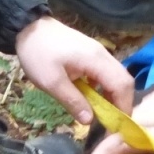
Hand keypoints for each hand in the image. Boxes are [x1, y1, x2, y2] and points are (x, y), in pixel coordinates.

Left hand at [14, 16, 133, 121]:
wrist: (28, 26)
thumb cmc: (38, 53)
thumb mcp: (51, 82)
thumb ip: (72, 101)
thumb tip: (89, 120)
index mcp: (96, 60)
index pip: (122, 85)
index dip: (123, 107)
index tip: (117, 127)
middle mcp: (103, 55)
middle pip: (124, 81)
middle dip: (121, 104)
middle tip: (111, 124)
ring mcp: (99, 53)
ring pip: (117, 77)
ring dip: (113, 97)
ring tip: (103, 115)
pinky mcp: (92, 54)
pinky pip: (106, 73)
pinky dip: (105, 89)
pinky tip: (93, 99)